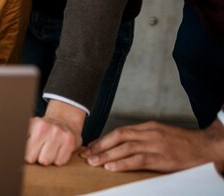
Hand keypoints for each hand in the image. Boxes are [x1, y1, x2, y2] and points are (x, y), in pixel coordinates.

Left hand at [25, 100, 84, 165]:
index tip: (21, 153)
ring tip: (47, 150)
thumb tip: (9, 150)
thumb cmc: (43, 129)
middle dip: (33, 157)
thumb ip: (21, 138)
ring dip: (46, 159)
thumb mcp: (30, 128)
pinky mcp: (70, 141)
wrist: (64, 120)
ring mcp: (58, 133)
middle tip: (37, 151)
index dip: (21, 153)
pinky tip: (57, 151)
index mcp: (32, 124)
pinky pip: (59, 162)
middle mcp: (44, 127)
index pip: (20, 147)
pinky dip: (58, 160)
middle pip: (30, 157)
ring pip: (45, 161)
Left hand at [82, 120, 223, 172]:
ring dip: (107, 155)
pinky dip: (123, 163)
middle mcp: (150, 133)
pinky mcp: (164, 158)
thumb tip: (123, 146)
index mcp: (149, 127)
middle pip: (119, 136)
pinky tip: (111, 167)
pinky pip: (139, 160)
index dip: (104, 139)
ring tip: (93, 162)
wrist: (207, 146)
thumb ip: (144, 138)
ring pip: (126, 147)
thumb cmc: (184, 144)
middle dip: (100, 145)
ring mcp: (157, 145)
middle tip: (86, 154)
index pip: (120, 131)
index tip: (91, 146)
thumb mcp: (162, 135)